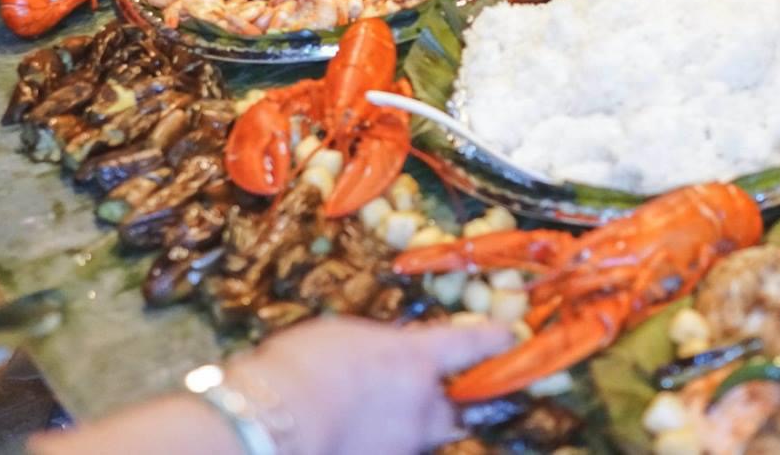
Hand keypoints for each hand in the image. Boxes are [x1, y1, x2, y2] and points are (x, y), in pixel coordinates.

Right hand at [231, 316, 515, 454]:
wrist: (271, 423)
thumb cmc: (300, 367)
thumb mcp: (345, 335)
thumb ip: (380, 344)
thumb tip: (390, 349)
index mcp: (414, 358)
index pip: (470, 344)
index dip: (493, 339)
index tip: (509, 336)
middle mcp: (422, 403)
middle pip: (457, 407)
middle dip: (449, 404)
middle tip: (432, 397)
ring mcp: (407, 443)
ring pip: (427, 437)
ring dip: (414, 427)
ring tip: (381, 419)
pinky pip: (399, 451)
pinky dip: (387, 444)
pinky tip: (359, 437)